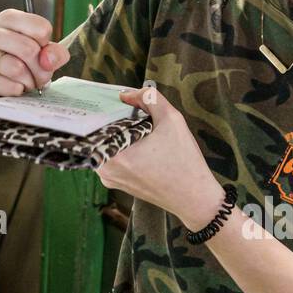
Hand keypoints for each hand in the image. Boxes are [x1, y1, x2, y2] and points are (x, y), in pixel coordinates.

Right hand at [0, 8, 69, 98]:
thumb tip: (48, 58)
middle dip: (40, 69)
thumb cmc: (21, 64)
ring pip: (15, 68)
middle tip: (40, 76)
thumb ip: (55, 53)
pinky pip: (2, 84)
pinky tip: (16, 88)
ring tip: (27, 83)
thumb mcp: (43, 54)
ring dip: (28, 82)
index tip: (43, 54)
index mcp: (8, 18)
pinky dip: (14, 90)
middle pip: (28, 49)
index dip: (47, 47)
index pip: (40, 28)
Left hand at [96, 84, 228, 232]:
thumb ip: (149, 98)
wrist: (195, 198)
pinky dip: (124, 146)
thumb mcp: (171, 120)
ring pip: (107, 145)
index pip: (97, 121)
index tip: (117, 97)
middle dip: (114, 119)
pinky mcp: (118, 184)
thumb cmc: (184, 161)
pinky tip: (141, 140)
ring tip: (138, 123)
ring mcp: (110, 179)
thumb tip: (126, 94)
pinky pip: (114, 157)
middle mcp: (104, 170)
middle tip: (128, 106)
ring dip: (120, 133)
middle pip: (101, 134)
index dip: (107, 105)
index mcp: (111, 155)